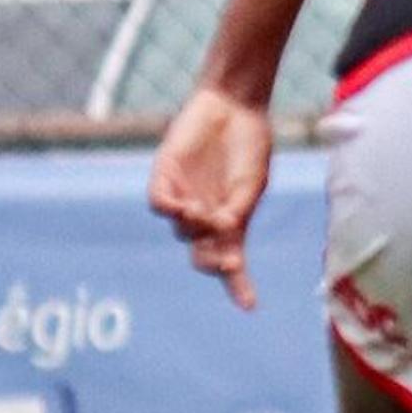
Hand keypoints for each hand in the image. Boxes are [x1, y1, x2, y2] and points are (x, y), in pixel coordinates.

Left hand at [149, 86, 274, 309]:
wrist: (234, 104)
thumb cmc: (250, 143)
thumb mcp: (252, 183)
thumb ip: (238, 210)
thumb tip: (223, 233)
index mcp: (232, 221)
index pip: (233, 262)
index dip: (240, 286)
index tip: (251, 308)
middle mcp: (206, 215)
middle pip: (202, 256)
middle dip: (212, 262)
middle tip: (224, 258)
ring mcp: (184, 198)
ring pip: (182, 232)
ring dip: (195, 229)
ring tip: (205, 211)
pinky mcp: (164, 178)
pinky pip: (159, 205)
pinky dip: (170, 210)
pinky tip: (183, 206)